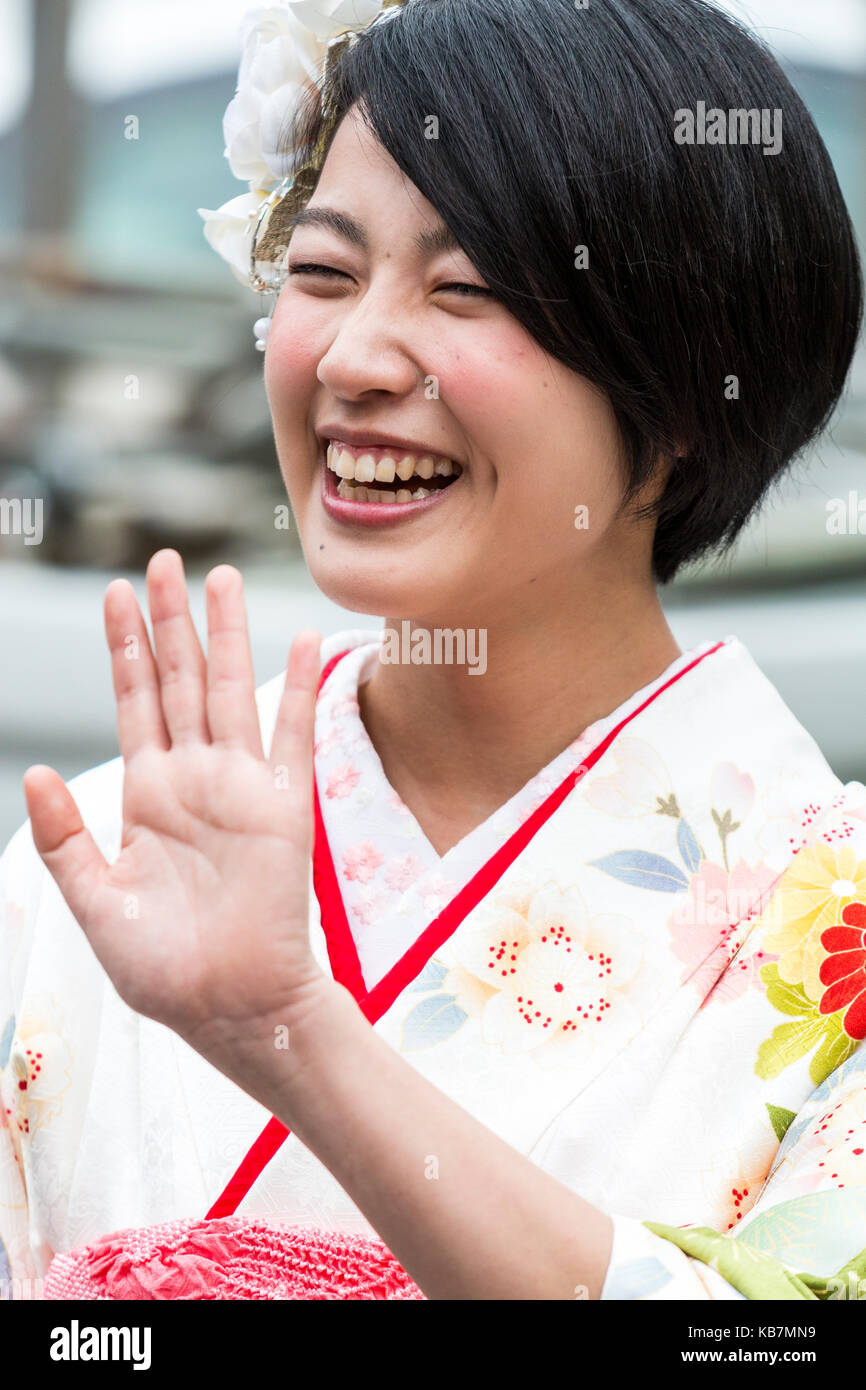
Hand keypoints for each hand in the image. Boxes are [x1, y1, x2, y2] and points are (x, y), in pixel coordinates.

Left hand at [22, 550, 329, 1067]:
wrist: (231, 1008)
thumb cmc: (164, 970)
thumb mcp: (96, 904)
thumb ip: (67, 839)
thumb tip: (36, 771)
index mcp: (147, 796)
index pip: (134, 703)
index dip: (127, 649)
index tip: (118, 594)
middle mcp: (193, 779)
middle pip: (180, 681)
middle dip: (170, 622)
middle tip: (163, 561)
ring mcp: (240, 788)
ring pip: (230, 692)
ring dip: (225, 636)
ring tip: (218, 578)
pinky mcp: (285, 806)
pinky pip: (293, 734)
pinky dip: (300, 686)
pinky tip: (303, 640)